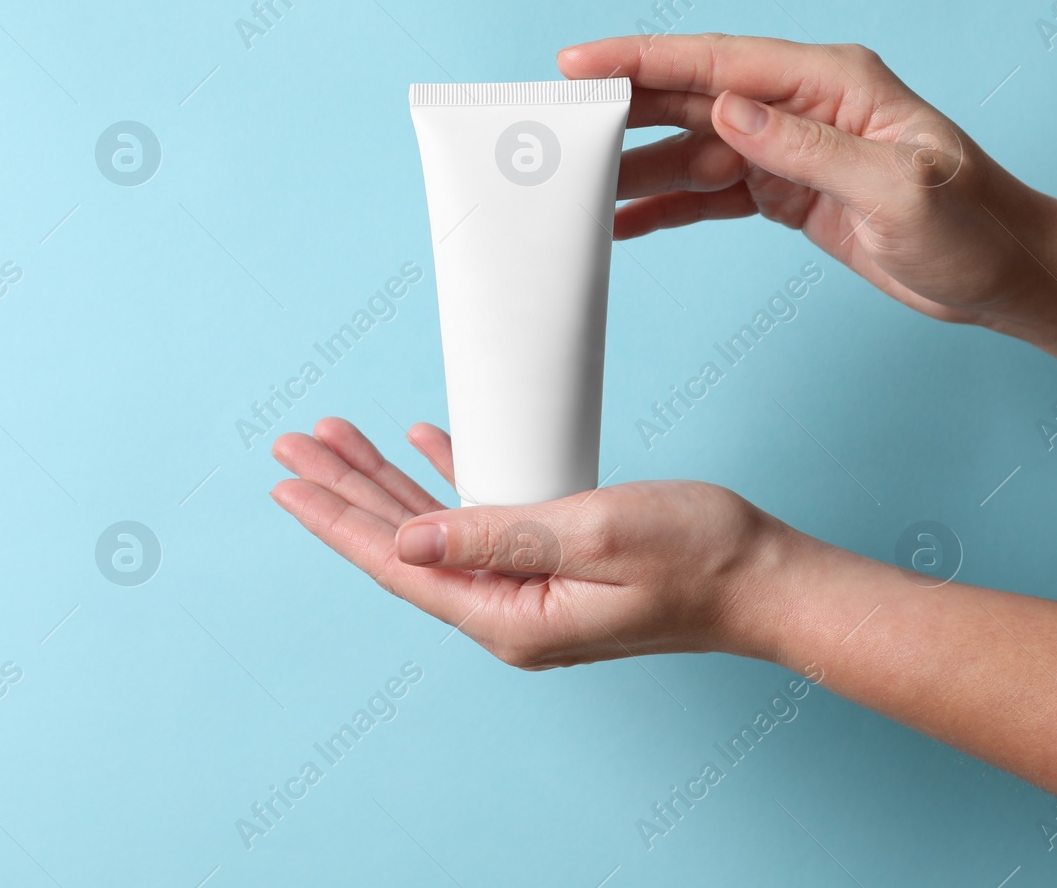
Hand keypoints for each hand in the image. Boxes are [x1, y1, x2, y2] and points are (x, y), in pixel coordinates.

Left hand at [269, 417, 796, 667]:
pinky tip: (420, 450)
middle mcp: (507, 611)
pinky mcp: (550, 567)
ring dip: (385, 482)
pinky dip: (446, 483)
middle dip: (346, 491)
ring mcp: (526, 591)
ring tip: (337, 440)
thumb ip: (496, 537)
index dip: (337, 519)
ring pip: (433, 530)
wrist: (767, 582)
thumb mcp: (594, 534)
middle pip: (402, 546)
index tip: (289, 482)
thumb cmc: (699, 557)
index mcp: (509, 615)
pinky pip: (480, 522)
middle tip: (294, 447)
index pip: (397, 564)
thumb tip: (408, 543)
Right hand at [557, 33, 1056, 373]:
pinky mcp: (783, 192)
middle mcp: (799, 108)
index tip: (579, 63)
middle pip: (689, 97)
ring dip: (632, 169)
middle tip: (553, 124)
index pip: (717, 61)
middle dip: (620, 109)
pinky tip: (621, 225)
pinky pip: (706, 195)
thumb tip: (726, 112)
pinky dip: (663, 209)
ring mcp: (787, 150)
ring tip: (572, 191)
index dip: (642, 60)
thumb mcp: (897, 189)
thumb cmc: (972, 226)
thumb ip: (807, 150)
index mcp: (828, 85)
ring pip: (689, 150)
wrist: (1002, 276)